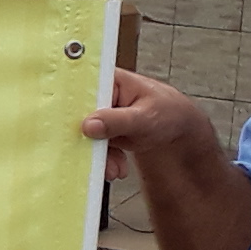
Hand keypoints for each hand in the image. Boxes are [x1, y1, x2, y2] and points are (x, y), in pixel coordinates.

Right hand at [77, 65, 216, 180]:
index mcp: (109, 80)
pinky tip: (117, 167)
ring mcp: (102, 114)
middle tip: (95, 158)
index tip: (74, 128)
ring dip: (98, 156)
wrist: (179, 131)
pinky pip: (95, 146)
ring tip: (113, 169)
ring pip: (86, 135)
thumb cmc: (169, 113)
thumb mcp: (144, 117)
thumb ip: (117, 121)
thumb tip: (88, 125)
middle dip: (88, 141)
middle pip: (79, 116)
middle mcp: (101, 95)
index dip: (71, 108)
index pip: (81, 89)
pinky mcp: (103, 130)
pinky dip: (105, 159)